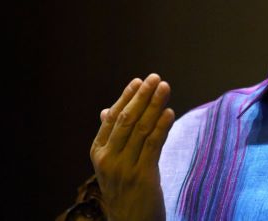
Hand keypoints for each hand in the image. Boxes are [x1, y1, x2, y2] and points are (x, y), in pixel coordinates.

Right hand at [90, 74, 174, 220]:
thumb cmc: (124, 189)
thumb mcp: (112, 164)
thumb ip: (112, 137)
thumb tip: (106, 110)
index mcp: (98, 152)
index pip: (113, 118)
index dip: (126, 97)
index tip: (140, 81)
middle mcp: (107, 159)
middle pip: (127, 120)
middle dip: (142, 96)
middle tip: (156, 78)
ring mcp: (123, 168)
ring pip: (141, 129)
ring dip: (155, 105)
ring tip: (165, 88)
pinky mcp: (142, 176)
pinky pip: (153, 146)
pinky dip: (161, 126)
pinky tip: (169, 112)